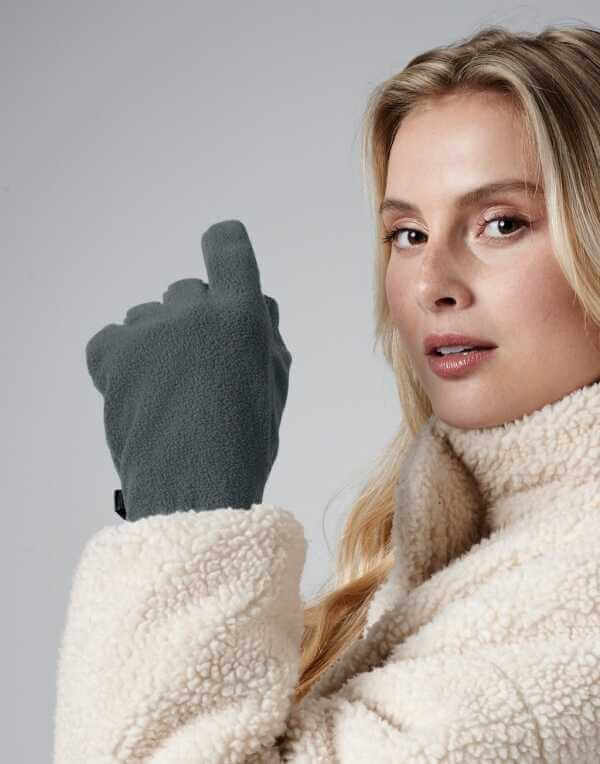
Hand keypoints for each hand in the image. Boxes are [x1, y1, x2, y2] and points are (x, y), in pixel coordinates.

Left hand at [85, 219, 291, 520]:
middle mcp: (195, 311)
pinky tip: (135, 391)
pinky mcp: (115, 354)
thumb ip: (264, 336)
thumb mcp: (273, 385)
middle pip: (186, 291)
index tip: (220, 240)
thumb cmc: (244, 444)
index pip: (229, 251)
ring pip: (148, 316)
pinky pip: (112, 339)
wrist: (196, 489)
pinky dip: (121, 359)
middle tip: (196, 367)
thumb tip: (255, 305)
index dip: (223, 243)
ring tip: (165, 392)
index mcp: (243, 316)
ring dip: (157, 342)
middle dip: (192, 319)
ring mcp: (151, 331)